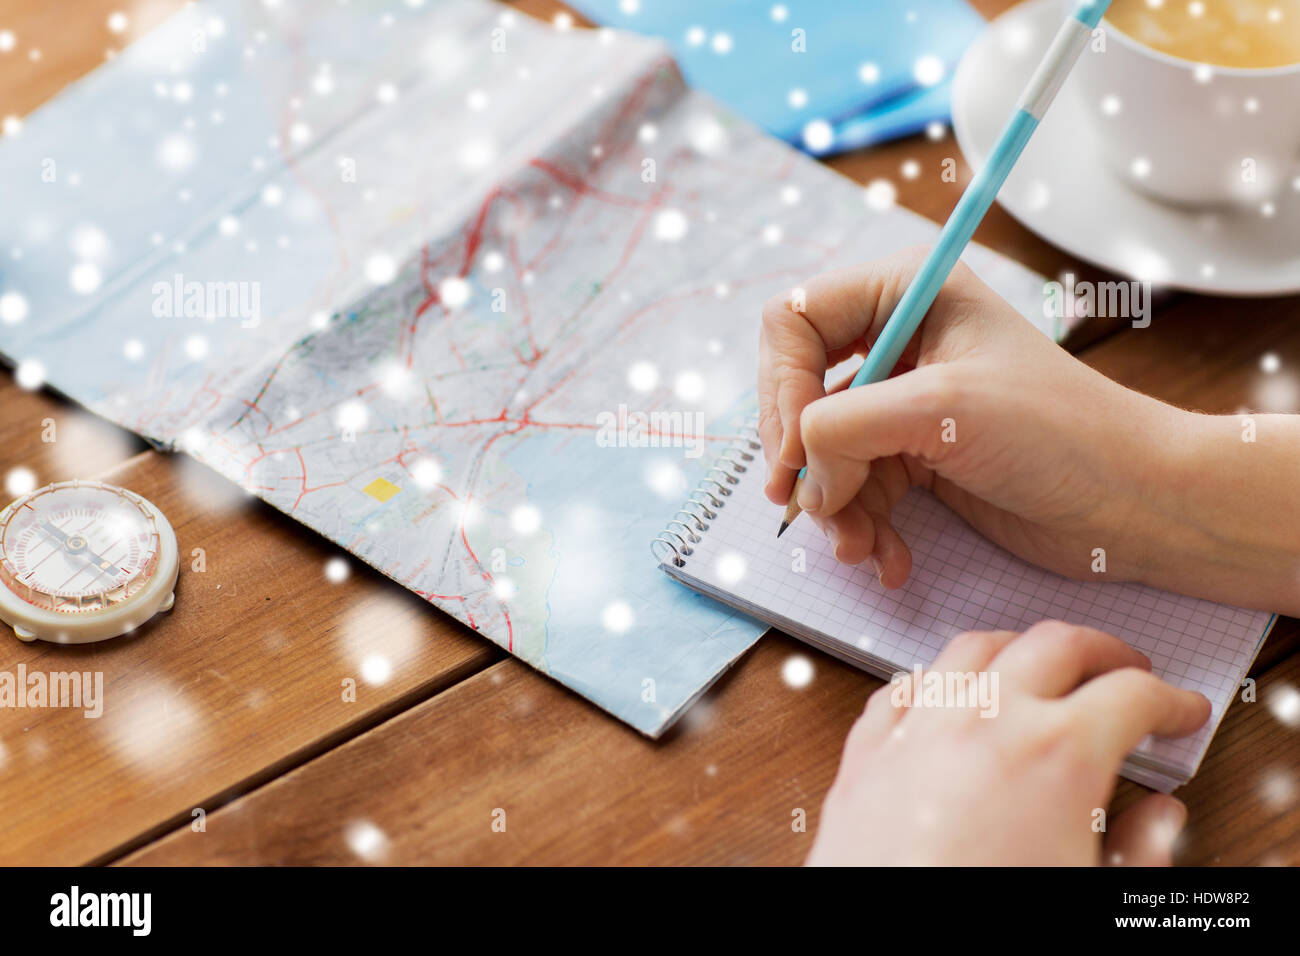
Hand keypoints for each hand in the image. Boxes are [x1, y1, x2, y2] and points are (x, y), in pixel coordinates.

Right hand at [758, 247, 1193, 590]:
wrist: (1136, 503)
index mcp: (905, 294)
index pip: (794, 320)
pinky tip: (890, 560)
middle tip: (806, 508)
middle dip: (804, 458)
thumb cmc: (1059, 432)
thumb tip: (797, 474)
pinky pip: (853, 490)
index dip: (780, 387)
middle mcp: (896, 341)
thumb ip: (843, 427)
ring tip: (861, 548)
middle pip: (796, 391)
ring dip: (834, 508)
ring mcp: (903, 403)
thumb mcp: (940, 411)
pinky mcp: (914, 457)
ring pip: (821, 453)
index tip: (792, 454)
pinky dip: (862, 528)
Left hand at [806, 621, 1210, 865]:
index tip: (1181, 711)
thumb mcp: (1096, 898)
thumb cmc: (988, 932)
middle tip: (1127, 672)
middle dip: (1104, 652)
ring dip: (1019, 649)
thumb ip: (1142, 852)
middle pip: (1056, 645)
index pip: (1133, 694)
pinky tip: (952, 696)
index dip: (1170, 700)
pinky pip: (904, 688)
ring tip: (1043, 669)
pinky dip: (940, 680)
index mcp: (1057, 755)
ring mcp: (917, 730)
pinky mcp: (865, 753)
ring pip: (974, 648)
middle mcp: (984, 721)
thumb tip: (1160, 817)